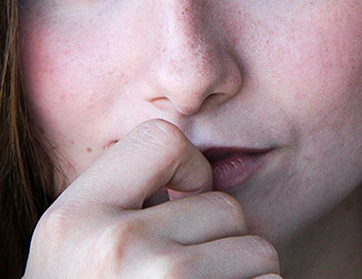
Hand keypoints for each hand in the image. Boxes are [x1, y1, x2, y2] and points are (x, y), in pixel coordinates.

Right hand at [24, 119, 280, 277]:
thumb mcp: (76, 255)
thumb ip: (122, 202)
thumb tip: (195, 166)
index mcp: (73, 220)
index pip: (162, 138)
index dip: (184, 167)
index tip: (180, 200)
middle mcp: (114, 247)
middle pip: (223, 205)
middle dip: (217, 241)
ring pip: (256, 249)